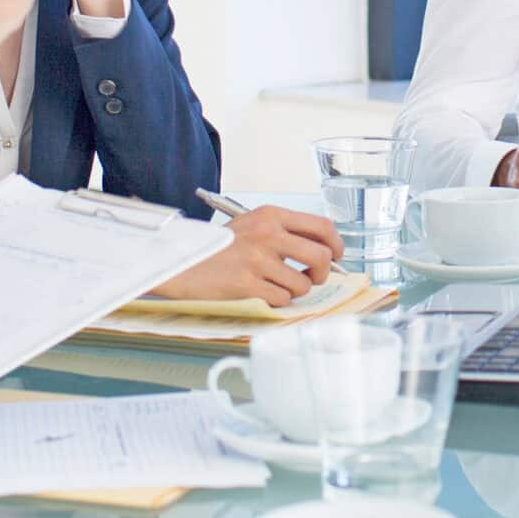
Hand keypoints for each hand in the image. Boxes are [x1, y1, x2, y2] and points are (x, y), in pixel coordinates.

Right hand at [154, 207, 344, 306]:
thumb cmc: (218, 247)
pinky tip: (260, 292)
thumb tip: (323, 250)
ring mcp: (258, 260)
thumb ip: (284, 233)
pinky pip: (282, 300)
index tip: (337, 255)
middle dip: (324, 273)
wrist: (181, 261)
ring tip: (274, 284)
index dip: (336, 244)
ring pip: (303, 284)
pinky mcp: (248, 285)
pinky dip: (276, 301)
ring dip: (294, 290)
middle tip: (313, 277)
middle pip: (322, 256)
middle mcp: (267, 234)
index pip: (322, 226)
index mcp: (270, 215)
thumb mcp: (251, 225)